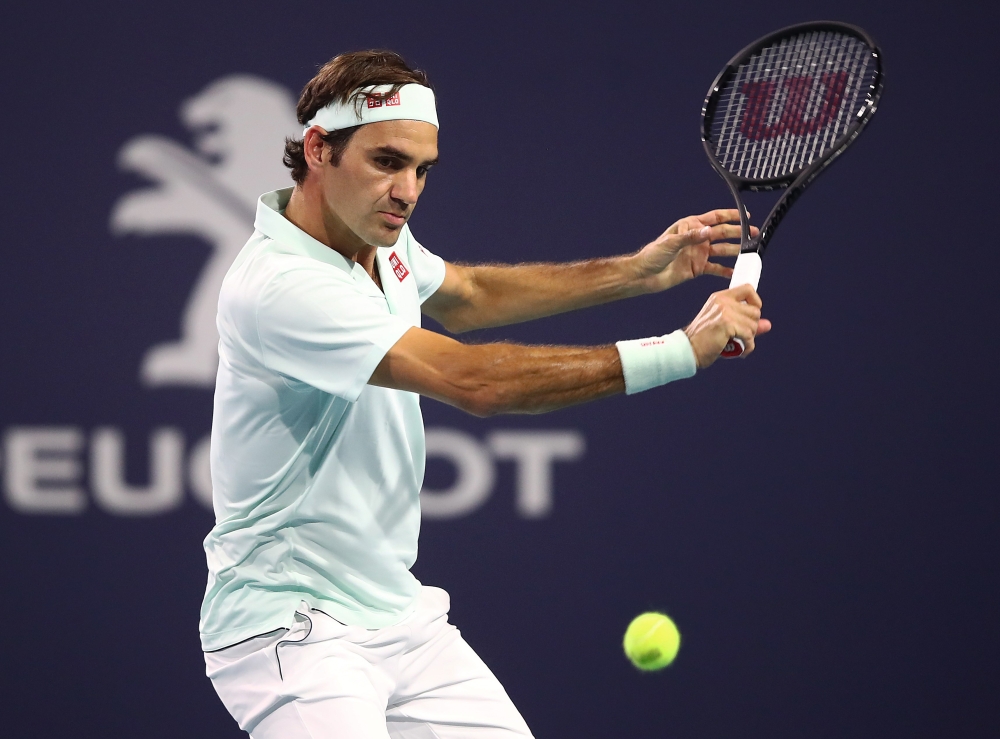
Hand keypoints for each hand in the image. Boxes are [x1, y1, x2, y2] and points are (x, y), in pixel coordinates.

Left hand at [632, 209, 757, 291]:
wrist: (645, 276)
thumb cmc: (653, 255)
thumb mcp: (670, 243)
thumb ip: (690, 237)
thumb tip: (707, 231)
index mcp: (690, 226)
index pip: (714, 218)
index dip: (730, 216)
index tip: (746, 215)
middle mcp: (697, 238)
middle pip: (722, 233)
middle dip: (739, 233)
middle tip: (754, 235)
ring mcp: (698, 253)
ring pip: (722, 250)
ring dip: (735, 251)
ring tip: (749, 252)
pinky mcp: (697, 267)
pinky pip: (715, 268)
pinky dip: (725, 270)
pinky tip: (735, 272)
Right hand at [683, 284, 771, 367]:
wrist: (687, 349)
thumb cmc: (704, 339)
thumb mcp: (725, 326)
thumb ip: (746, 323)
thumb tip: (767, 324)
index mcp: (720, 297)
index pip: (748, 289)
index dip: (756, 301)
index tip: (752, 315)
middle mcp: (723, 301)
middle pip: (755, 311)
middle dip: (752, 327)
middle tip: (740, 337)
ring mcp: (725, 312)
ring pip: (753, 325)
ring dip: (749, 338)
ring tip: (738, 345)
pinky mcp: (727, 324)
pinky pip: (749, 336)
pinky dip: (747, 346)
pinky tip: (739, 351)